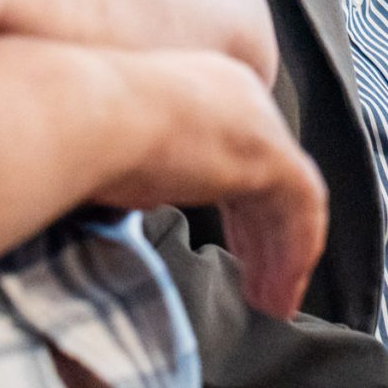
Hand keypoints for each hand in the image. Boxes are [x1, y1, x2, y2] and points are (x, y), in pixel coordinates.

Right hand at [98, 50, 329, 318]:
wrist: (88, 112)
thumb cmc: (84, 128)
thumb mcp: (123, 146)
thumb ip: (148, 169)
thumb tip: (144, 198)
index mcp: (206, 87)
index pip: (240, 152)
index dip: (242, 206)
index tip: (237, 245)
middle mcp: (241, 97)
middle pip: (271, 176)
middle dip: (265, 234)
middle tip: (259, 279)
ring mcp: (258, 124)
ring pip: (291, 198)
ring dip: (284, 254)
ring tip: (272, 300)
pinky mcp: (269, 154)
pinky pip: (303, 209)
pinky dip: (297, 253)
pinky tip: (281, 291)